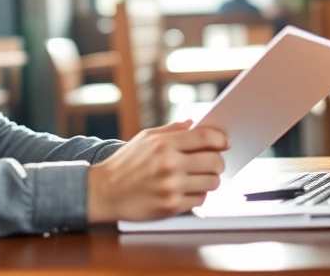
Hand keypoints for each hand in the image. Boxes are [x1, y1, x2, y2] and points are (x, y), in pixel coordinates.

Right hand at [87, 120, 227, 222]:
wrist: (104, 190)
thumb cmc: (125, 163)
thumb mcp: (144, 138)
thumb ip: (171, 130)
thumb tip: (194, 123)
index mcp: (163, 144)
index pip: (205, 137)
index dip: (220, 139)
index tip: (224, 142)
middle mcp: (169, 164)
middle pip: (214, 161)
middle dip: (218, 162)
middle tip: (214, 163)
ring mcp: (171, 186)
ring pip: (212, 182)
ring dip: (210, 179)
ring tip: (201, 177)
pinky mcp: (171, 206)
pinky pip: (200, 200)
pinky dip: (198, 195)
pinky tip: (188, 189)